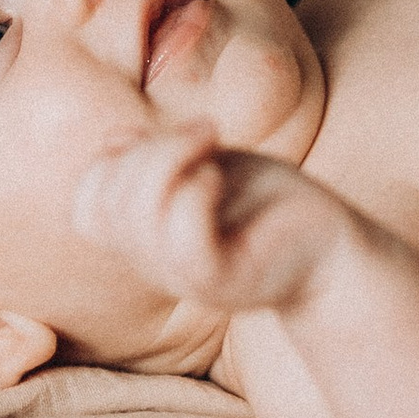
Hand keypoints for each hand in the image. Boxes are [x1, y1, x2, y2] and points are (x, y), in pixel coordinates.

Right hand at [76, 127, 351, 319]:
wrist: (331, 247)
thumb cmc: (269, 204)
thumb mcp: (206, 167)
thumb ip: (158, 160)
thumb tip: (112, 142)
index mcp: (146, 237)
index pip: (86, 203)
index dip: (113, 160)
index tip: (172, 137)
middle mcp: (156, 262)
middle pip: (105, 200)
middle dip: (148, 148)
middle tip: (204, 135)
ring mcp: (184, 276)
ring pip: (138, 212)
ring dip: (172, 157)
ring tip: (215, 150)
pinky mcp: (219, 282)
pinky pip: (180, 233)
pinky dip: (196, 188)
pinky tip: (222, 177)